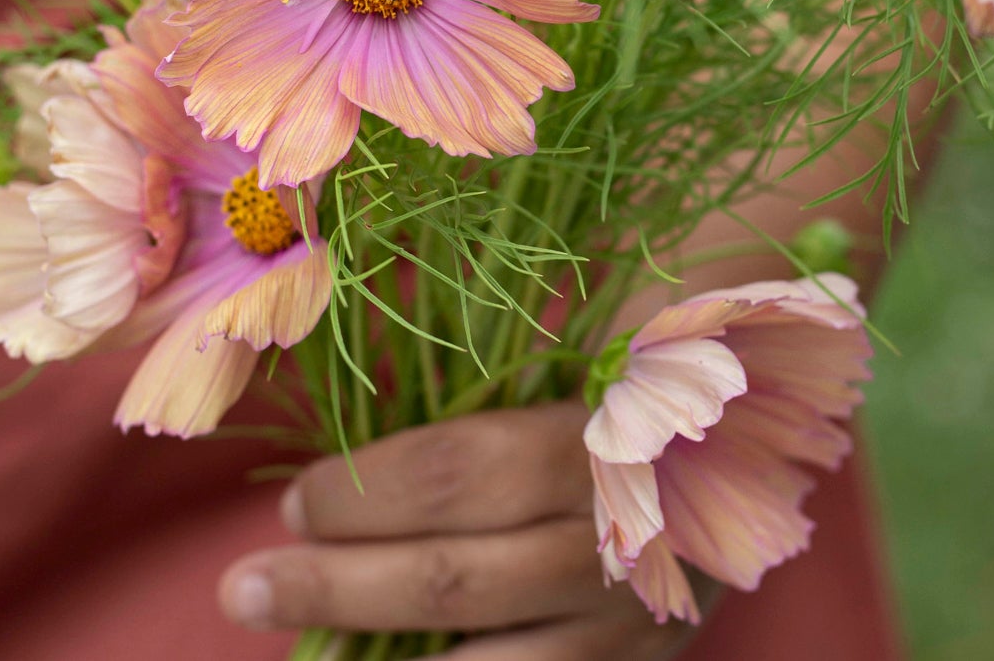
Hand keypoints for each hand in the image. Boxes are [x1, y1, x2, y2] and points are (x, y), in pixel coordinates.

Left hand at [217, 401, 709, 658]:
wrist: (749, 462)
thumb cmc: (638, 390)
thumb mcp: (583, 362)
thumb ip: (489, 394)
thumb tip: (350, 425)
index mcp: (599, 437)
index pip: (458, 472)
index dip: (363, 491)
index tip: (296, 499)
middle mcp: (613, 541)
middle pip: (450, 577)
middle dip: (332, 585)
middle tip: (244, 587)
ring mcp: (623, 626)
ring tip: (295, 652)